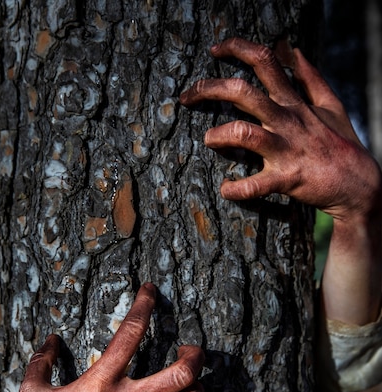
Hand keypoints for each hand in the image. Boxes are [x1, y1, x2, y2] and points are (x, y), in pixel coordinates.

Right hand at [3, 282, 204, 391]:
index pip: (130, 333)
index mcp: (100, 382)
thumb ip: (42, 361)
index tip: (150, 291)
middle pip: (180, 375)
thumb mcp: (31, 391)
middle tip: (192, 350)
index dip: (144, 305)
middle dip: (195, 357)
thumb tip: (51, 339)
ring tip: (194, 385)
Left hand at [180, 37, 381, 218]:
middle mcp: (287, 121)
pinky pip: (254, 185)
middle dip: (209, 88)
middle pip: (243, 92)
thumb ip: (310, 77)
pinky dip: (235, 188)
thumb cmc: (341, 144)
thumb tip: (293, 50)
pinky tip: (226, 188)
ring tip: (208, 139)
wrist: (359, 184)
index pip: (265, 61)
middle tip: (187, 96)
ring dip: (217, 135)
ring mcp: (285, 149)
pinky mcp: (286, 179)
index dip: (236, 48)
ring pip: (243, 133)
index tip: (215, 50)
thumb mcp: (331, 104)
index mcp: (294, 102)